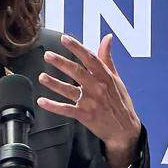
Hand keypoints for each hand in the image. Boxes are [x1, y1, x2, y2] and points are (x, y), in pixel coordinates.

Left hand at [38, 33, 141, 167]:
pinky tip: (42, 101)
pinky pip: (67, 110)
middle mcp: (98, 88)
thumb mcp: (117, 79)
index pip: (90, 58)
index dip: (77, 47)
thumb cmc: (120, 102)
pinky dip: (53, 106)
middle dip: (61, 63)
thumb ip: (107, 58)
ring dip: (54, 83)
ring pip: (70, 90)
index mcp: (106, 77)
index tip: (65, 38)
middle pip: (77, 72)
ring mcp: (91, 103)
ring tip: (42, 77)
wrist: (125, 130)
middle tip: (48, 55)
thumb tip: (107, 38)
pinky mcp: (85, 116)